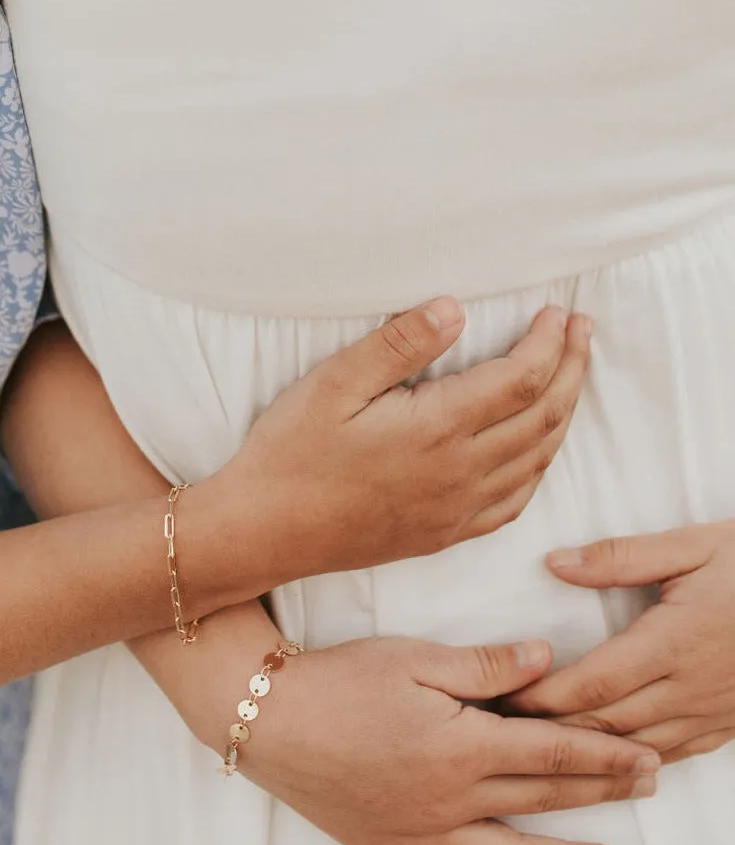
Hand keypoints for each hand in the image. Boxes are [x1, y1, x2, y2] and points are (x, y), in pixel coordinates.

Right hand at [214, 297, 591, 579]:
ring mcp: (455, 511)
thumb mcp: (332, 384)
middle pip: (545, 416)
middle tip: (582, 331)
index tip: (558, 311)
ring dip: (564, 413)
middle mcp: (459, 474)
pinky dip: (538, 468)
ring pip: (537, 460)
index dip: (550, 341)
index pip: (523, 377)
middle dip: (572, 368)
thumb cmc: (289, 455)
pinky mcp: (442, 536)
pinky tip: (536, 451)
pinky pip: (513, 503)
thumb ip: (398, 344)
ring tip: (570, 378)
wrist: (262, 532)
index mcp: (437, 430)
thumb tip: (455, 308)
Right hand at [240, 636, 657, 844]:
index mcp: (462, 745)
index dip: (604, 754)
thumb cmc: (340, 681)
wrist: (269, 718)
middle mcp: (451, 799)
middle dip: (601, 794)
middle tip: (648, 789)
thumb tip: (545, 659)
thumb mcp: (413, 659)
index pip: (552, 752)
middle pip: (541, 800)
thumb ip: (484, 666)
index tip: (646, 756)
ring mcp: (421, 832)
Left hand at [508, 523, 734, 763]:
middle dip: (549, 732)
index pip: (590, 685)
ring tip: (539, 753)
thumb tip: (556, 564)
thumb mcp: (694, 545)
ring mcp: (716, 710)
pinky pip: (676, 753)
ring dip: (586, 754)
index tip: (498, 700)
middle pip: (605, 724)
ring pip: (638, 747)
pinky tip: (609, 762)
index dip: (540, 699)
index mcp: (673, 642)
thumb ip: (621, 557)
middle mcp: (692, 686)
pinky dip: (635, 760)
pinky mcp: (734, 722)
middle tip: (500, 732)